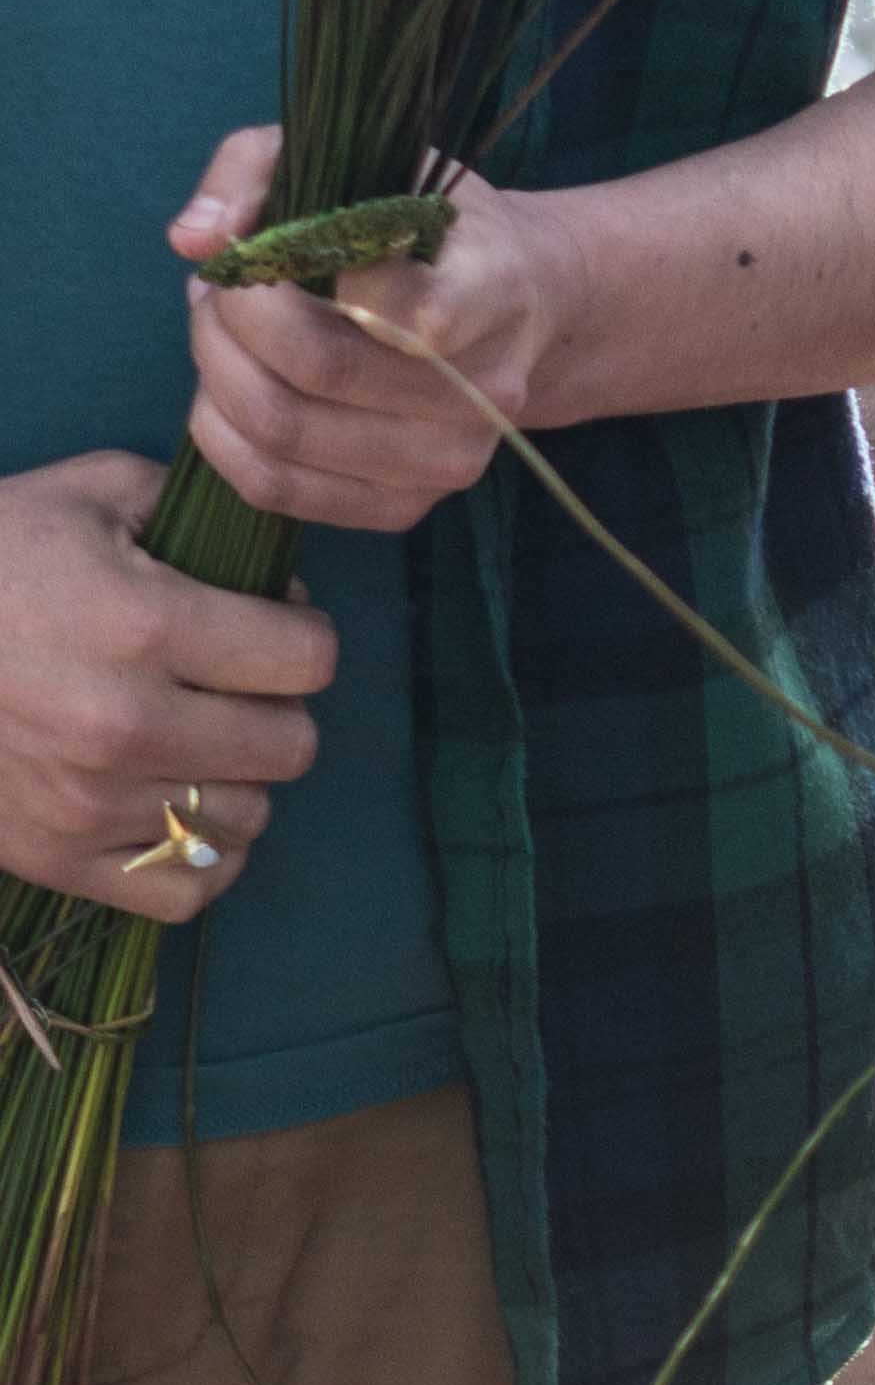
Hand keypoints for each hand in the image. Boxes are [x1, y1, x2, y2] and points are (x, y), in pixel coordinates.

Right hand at [0, 454, 333, 918]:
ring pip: (249, 818)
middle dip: (275, 708)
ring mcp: (88, 802)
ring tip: (191, 741)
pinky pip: (188, 891)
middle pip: (293, 745)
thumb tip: (283, 570)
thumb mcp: (88, 493)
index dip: (299, 634)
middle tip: (229, 687)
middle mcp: (124, 723)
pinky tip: (172, 807)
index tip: (266, 626)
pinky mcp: (54, 859)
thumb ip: (198, 511)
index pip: (310, 658)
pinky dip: (198, 857)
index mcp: (143, 625)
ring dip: (236, 780)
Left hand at [171, 129, 584, 531]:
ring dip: (216, 373)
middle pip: (318, 367)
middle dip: (233, 319)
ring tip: (219, 333)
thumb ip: (263, 169)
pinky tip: (225, 393)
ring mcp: (455, 456)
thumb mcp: (366, 158)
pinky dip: (220, 438)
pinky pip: (276, 488)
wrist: (525, 303)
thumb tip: (195, 237)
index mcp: (497, 287)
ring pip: (284, 430)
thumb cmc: (430, 224)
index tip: (285, 242)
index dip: (307, 273)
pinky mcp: (412, 506)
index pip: (412, 311)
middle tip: (218, 286)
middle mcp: (490, 385)